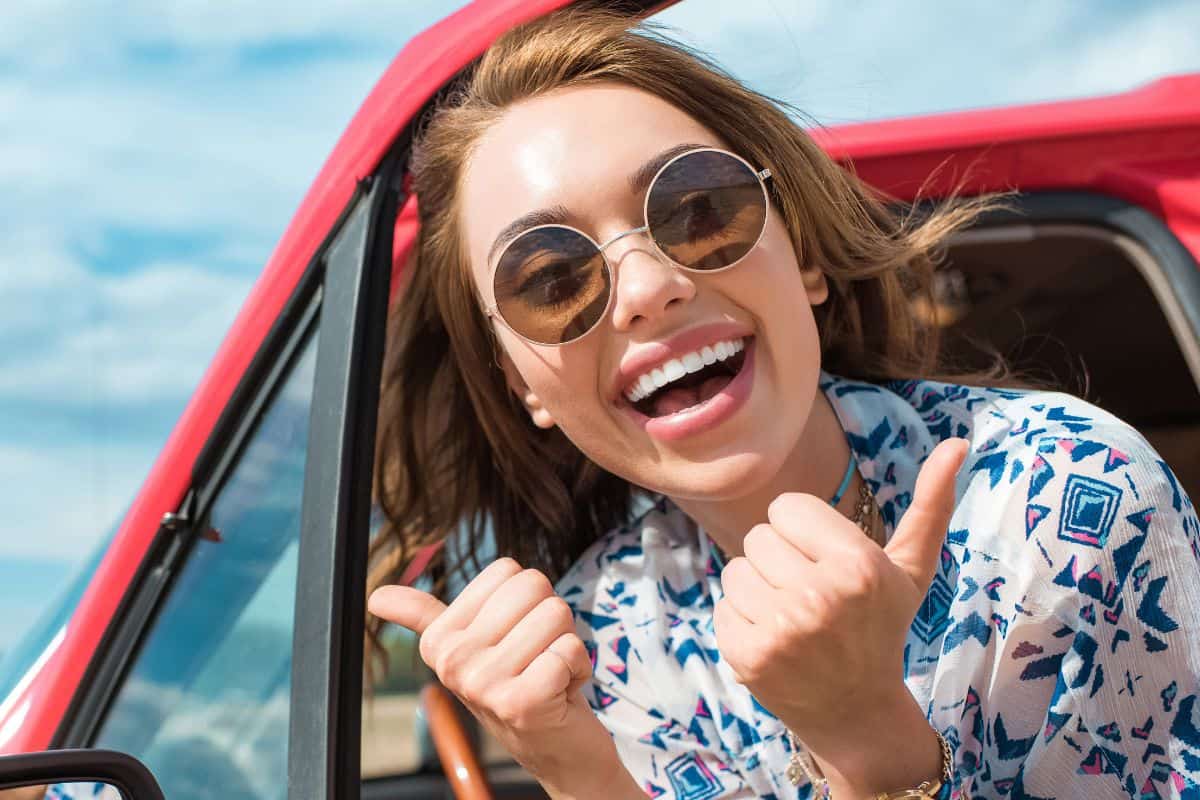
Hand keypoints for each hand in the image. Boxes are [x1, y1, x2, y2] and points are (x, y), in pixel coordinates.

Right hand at [368, 558, 638, 799]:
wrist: (555, 750)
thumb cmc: (518, 684)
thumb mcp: (470, 647)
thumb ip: (425, 617)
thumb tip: (375, 596)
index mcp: (439, 639)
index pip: (507, 569)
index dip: (525, 600)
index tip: (516, 638)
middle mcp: (453, 661)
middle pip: (533, 585)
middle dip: (550, 618)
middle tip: (537, 656)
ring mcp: (484, 683)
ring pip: (556, 613)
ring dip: (565, 643)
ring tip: (548, 673)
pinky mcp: (522, 701)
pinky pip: (570, 648)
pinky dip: (579, 667)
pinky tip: (562, 692)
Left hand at [714, 438, 968, 737]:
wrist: (858, 713)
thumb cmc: (881, 628)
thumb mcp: (910, 570)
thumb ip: (930, 506)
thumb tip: (958, 442)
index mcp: (859, 566)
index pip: (786, 506)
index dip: (801, 532)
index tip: (823, 562)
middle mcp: (820, 597)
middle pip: (758, 536)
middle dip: (779, 561)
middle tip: (809, 596)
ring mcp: (782, 629)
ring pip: (735, 569)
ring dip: (756, 590)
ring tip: (791, 618)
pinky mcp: (749, 656)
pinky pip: (722, 606)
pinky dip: (741, 621)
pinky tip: (774, 642)